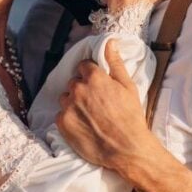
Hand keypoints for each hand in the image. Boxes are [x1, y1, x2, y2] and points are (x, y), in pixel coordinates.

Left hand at [56, 40, 157, 169]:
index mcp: (94, 77)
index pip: (83, 66)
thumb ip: (115, 63)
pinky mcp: (62, 123)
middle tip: (96, 103)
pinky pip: (61, 114)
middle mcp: (78, 89)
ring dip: (74, 103)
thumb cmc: (131, 117)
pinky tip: (83, 125)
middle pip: (74, 83)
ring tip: (89, 115)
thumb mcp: (128, 86)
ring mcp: (68, 106)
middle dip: (82, 89)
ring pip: (65, 98)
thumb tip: (109, 42)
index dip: (91, 75)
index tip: (98, 86)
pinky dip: (70, 118)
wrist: (127, 149)